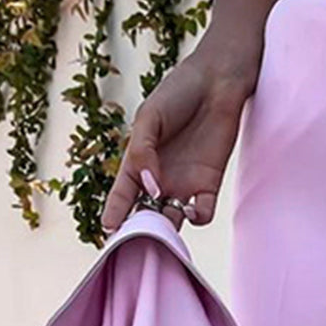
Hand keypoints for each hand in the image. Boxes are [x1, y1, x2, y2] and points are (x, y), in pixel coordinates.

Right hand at [100, 41, 256, 233]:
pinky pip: (201, 212)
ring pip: (172, 219)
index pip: (123, 194)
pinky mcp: (209, 184)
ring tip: (161, 237)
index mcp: (139, 162)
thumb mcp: (149, 117)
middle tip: (134, 243)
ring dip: (167, 231)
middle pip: (146, 214)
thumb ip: (143, 152)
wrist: (217, 82)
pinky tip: (190, 210)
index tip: (108, 232)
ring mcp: (184, 184)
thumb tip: (149, 188)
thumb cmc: (178, 93)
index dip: (115, 213)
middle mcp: (160, 179)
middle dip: (140, 231)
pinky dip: (196, 217)